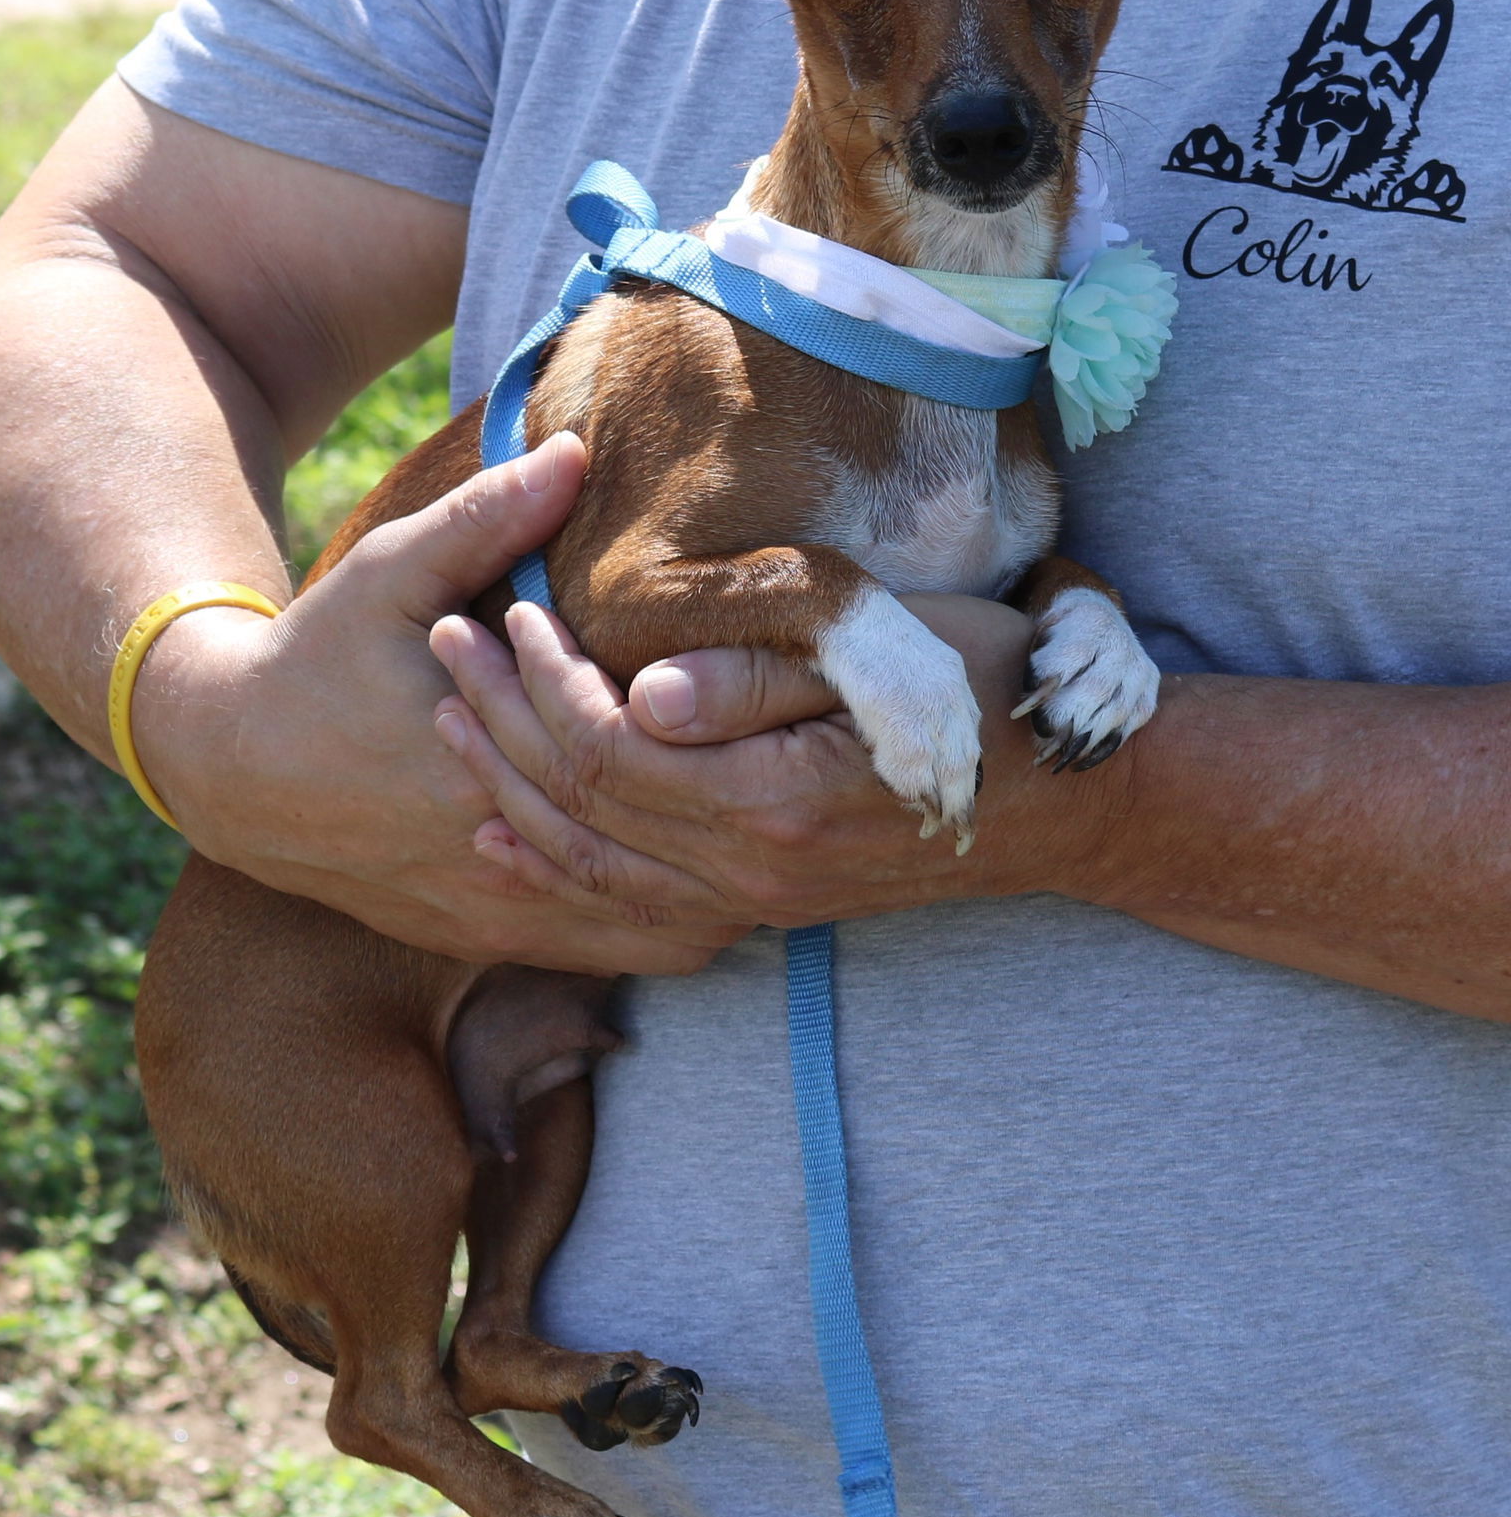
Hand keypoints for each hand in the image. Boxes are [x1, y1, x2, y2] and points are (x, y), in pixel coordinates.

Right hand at [130, 432, 748, 973]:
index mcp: (496, 767)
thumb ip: (490, 518)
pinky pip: (607, 953)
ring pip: (654, 930)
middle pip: (676, 871)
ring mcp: (499, 913)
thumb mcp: (396, 571)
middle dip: (755, 837)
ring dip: (728, 889)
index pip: (645, 781)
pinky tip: (725, 888)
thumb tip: (578, 449)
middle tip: (834, 794)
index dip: (730, 757)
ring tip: (796, 838)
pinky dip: (669, 926)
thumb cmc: (323, 656)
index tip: (805, 724)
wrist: (235, 769)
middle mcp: (507, 858)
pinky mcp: (486, 940)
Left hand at [430, 591, 1131, 929]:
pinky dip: (557, 870)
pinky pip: (631, 906)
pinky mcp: (764, 908)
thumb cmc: (991, 697)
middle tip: (444, 645)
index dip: (545, 681)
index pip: (614, 748)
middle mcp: (753, 874)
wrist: (1072, 805)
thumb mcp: (892, 660)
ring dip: (511, 794)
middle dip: (502, 725)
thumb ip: (763, 682)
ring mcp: (757, 904)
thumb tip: (645, 694)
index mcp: (777, 802)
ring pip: (593, 868)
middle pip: (584, 810)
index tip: (505, 607)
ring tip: (449, 725)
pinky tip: (508, 836)